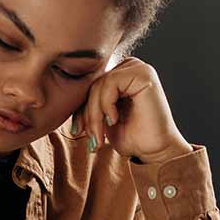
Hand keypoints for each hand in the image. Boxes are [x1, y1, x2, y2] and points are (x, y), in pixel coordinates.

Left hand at [73, 56, 191, 163]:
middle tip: (92, 138)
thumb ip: (89, 102)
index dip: (81, 109)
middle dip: (88, 114)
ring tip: (100, 136)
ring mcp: (139, 68)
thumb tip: (65, 95)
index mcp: (122, 73)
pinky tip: (115, 120)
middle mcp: (131, 67)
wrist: (155, 152)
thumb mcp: (102, 117)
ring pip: (99, 85)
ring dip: (95, 114)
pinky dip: (106, 106)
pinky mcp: (144, 74)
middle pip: (93, 84)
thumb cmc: (132, 137)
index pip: (90, 84)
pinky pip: (109, 84)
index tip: (78, 131)